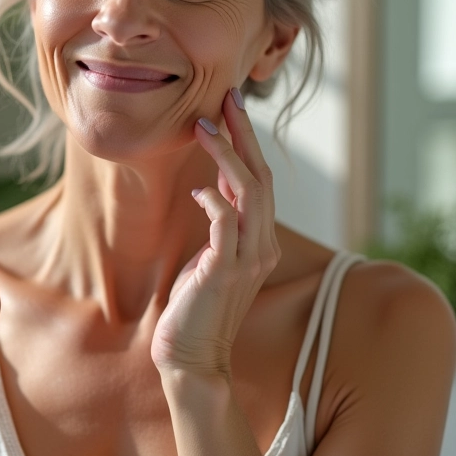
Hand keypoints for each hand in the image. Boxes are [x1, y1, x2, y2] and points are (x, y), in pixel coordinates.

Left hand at [151, 88, 280, 380]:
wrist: (192, 356)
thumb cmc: (198, 303)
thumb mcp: (213, 253)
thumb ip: (222, 221)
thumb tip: (213, 184)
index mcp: (261, 240)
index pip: (260, 180)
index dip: (248, 142)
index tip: (231, 108)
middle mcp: (263, 245)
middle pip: (260, 177)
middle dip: (243, 135)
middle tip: (227, 98)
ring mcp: (248, 259)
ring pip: (247, 193)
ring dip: (226, 156)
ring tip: (204, 126)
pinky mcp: (225, 271)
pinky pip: (224, 223)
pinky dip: (212, 199)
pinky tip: (197, 187)